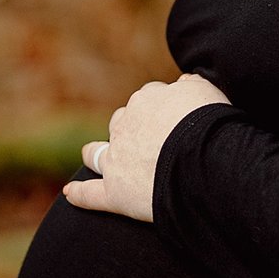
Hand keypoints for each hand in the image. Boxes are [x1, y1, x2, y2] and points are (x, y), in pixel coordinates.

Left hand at [63, 73, 231, 222]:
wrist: (201, 158)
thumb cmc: (208, 123)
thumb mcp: (206, 91)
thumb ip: (192, 85)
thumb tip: (185, 82)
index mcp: (146, 101)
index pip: (150, 99)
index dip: (162, 109)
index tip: (175, 118)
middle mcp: (126, 127)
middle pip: (121, 122)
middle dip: (127, 128)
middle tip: (145, 141)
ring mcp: (117, 160)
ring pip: (98, 154)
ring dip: (95, 153)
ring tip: (91, 155)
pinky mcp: (115, 193)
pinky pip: (91, 194)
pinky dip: (79, 194)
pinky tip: (70, 194)